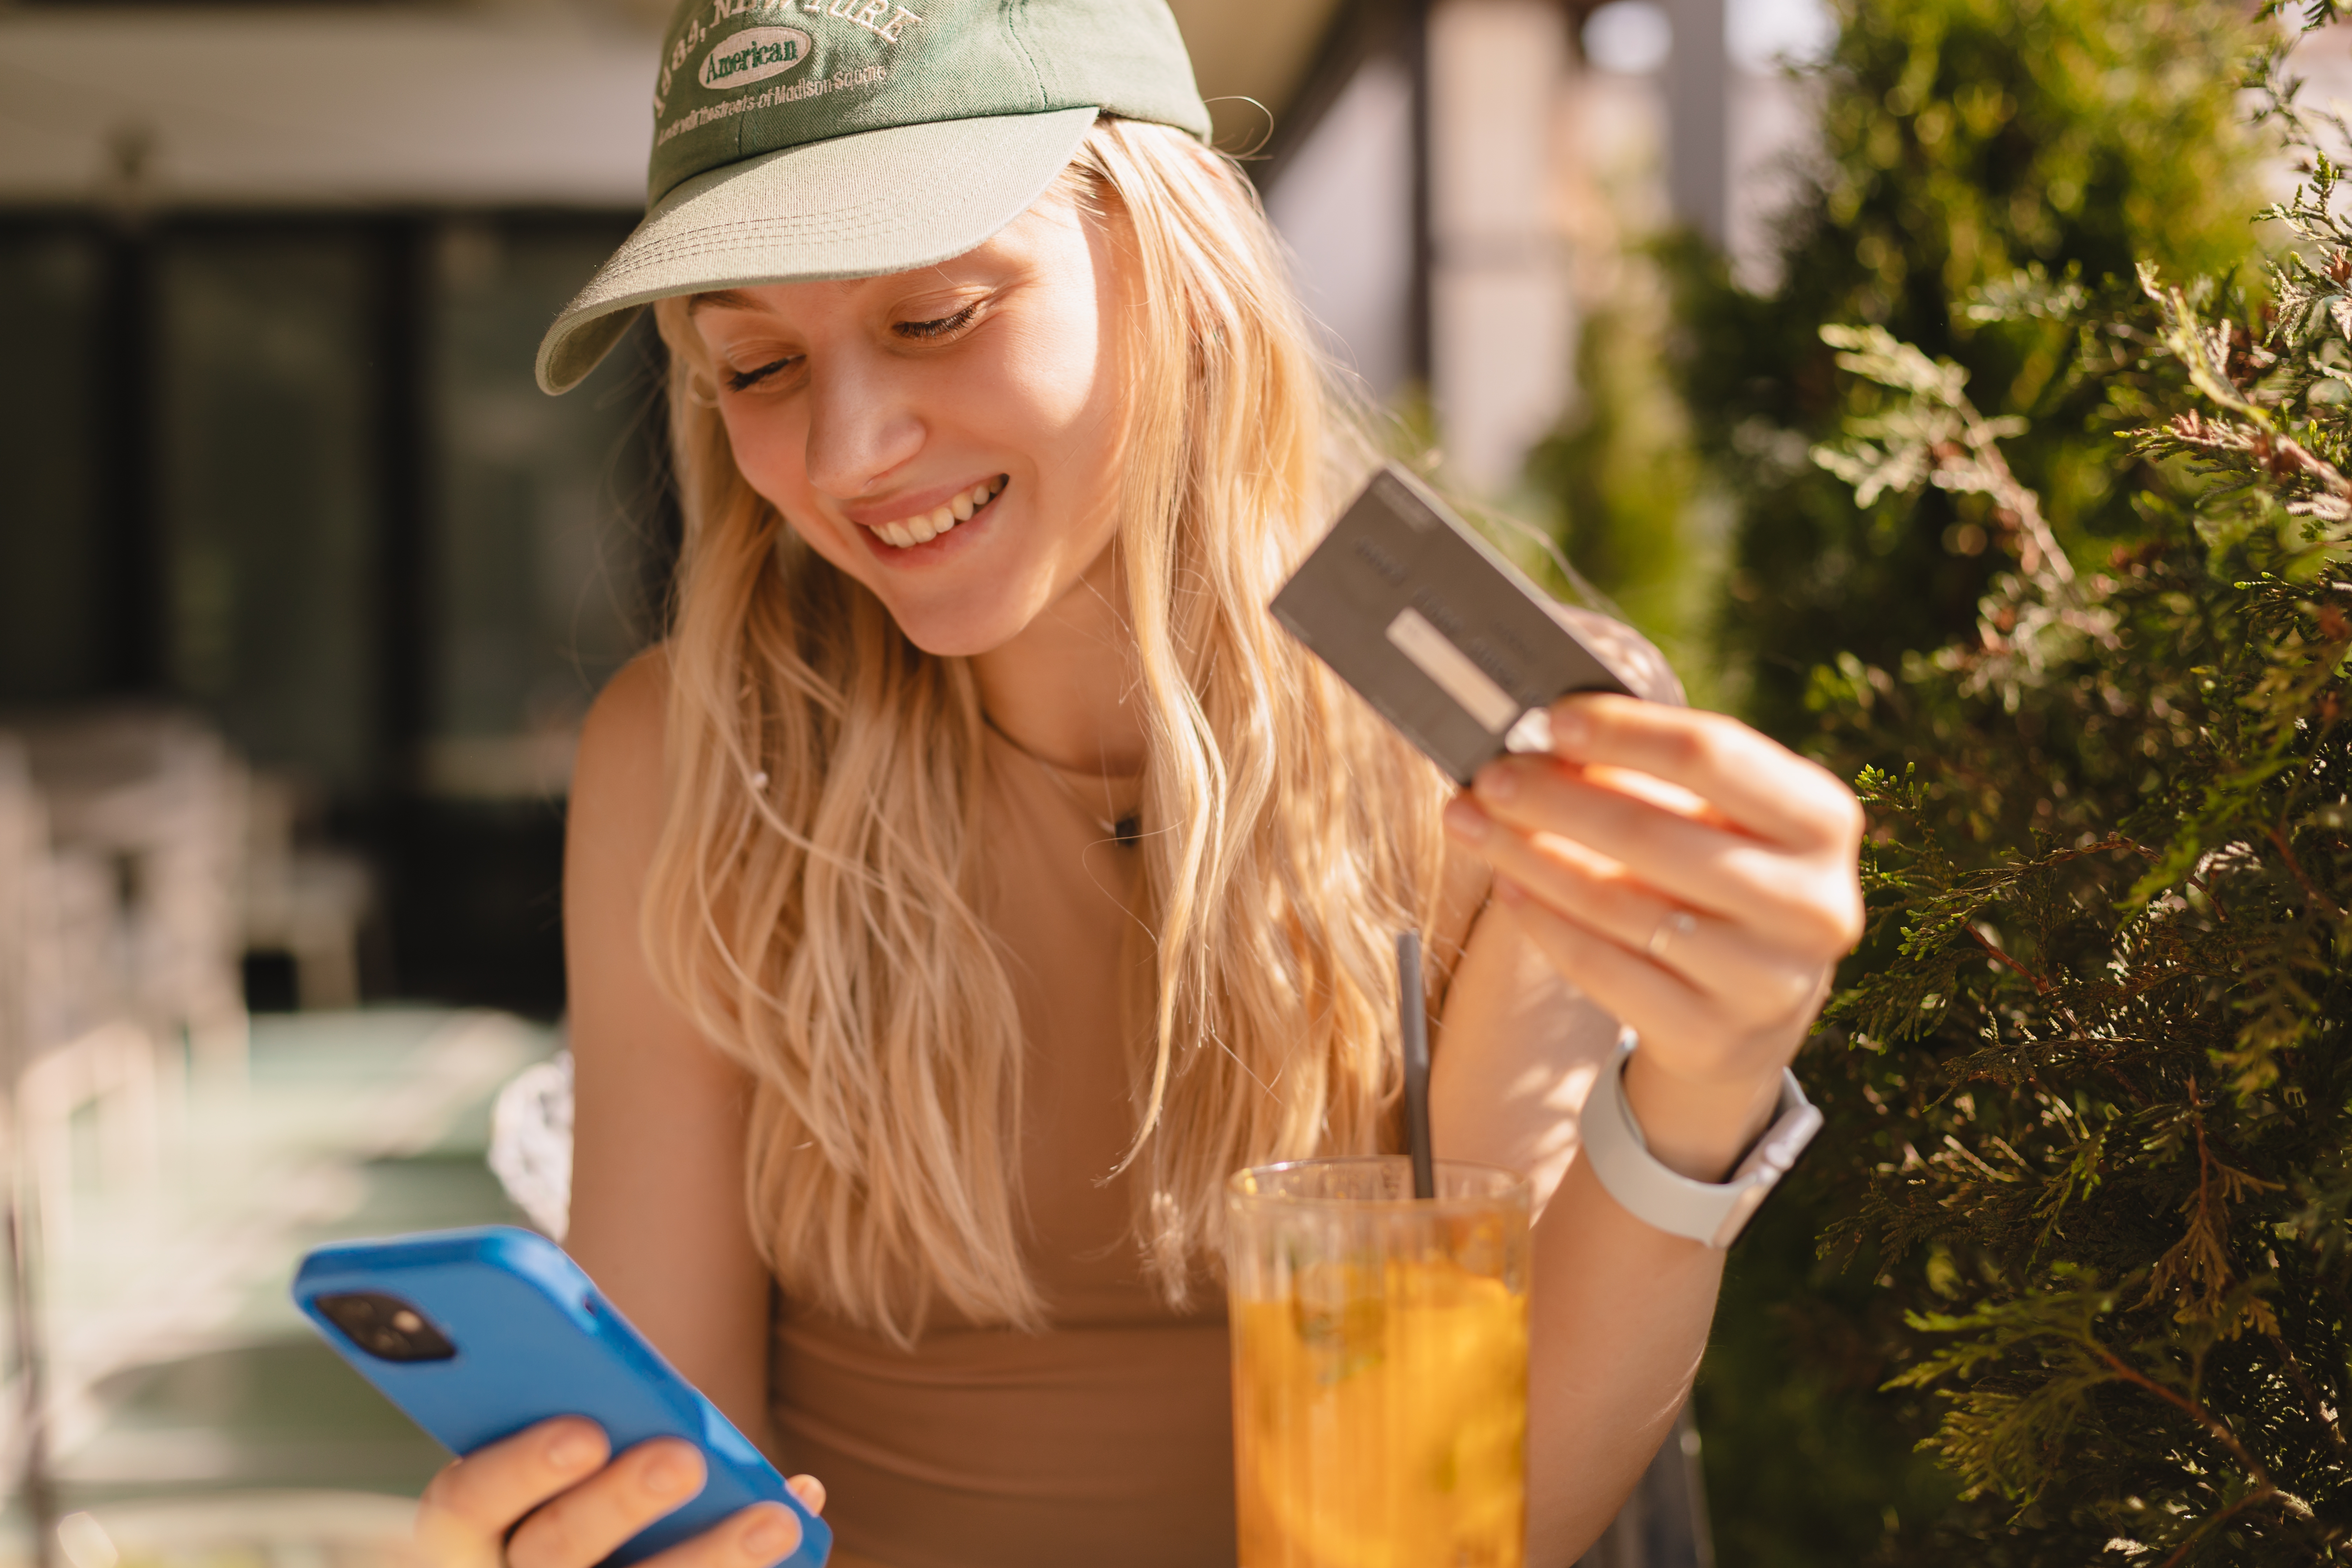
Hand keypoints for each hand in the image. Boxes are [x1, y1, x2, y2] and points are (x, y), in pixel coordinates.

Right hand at [415, 1416, 826, 1567]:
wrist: (579, 1565)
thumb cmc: (555, 1494)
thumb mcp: (543, 1464)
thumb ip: (569, 1425)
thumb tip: (645, 1382)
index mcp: (462, 1534)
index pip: (466, 1504)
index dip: (520, 1468)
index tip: (585, 1434)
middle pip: (554, 1552)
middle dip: (622, 1503)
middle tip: (685, 1459)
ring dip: (713, 1557)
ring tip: (778, 1516)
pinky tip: (800, 1522)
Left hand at [1442, 694, 1862, 1182]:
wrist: (1756, 1007)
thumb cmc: (1722, 876)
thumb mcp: (1715, 817)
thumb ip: (1648, 774)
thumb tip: (1541, 740)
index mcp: (1823, 821)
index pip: (1712, 755)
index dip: (1624, 731)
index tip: (1549, 719)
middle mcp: (1811, 903)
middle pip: (1651, 832)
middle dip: (1552, 799)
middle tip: (1488, 778)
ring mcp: (1765, 980)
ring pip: (1616, 905)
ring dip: (1527, 857)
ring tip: (1472, 822)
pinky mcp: (1712, 1036)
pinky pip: (1601, 968)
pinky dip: (1543, 921)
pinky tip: (1507, 885)